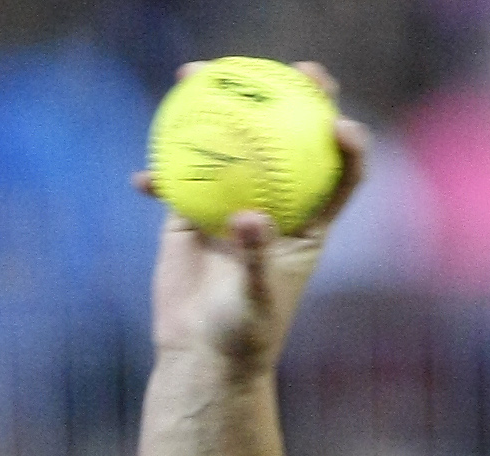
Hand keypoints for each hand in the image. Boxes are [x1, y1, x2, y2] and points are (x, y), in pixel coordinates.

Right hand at [135, 62, 367, 370]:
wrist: (204, 354)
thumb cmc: (243, 337)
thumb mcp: (256, 303)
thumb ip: (257, 259)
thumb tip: (247, 216)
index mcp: (307, 226)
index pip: (337, 179)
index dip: (346, 146)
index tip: (337, 123)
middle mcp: (274, 205)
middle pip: (289, 140)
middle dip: (294, 96)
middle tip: (290, 67)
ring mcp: (232, 201)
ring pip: (229, 140)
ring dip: (215, 103)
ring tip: (194, 74)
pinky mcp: (192, 210)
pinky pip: (176, 176)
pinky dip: (160, 175)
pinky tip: (143, 180)